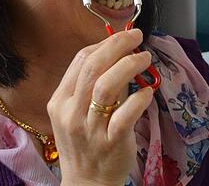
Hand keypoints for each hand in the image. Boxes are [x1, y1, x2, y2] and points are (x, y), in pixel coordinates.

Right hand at [48, 28, 153, 185]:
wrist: (87, 184)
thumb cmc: (85, 143)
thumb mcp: (76, 113)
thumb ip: (91, 86)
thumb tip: (118, 53)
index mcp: (61, 101)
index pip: (81, 60)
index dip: (106, 43)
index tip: (125, 37)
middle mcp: (71, 113)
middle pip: (93, 67)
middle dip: (118, 46)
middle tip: (138, 37)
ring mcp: (89, 129)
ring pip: (106, 86)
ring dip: (129, 66)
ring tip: (145, 58)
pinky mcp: (110, 143)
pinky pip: (125, 115)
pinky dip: (138, 98)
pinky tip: (147, 91)